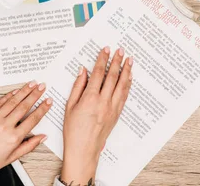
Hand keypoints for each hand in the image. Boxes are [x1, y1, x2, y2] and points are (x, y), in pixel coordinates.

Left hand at [0, 82, 51, 182]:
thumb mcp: (11, 158)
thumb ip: (28, 146)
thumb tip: (41, 137)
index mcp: (13, 138)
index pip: (33, 119)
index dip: (42, 108)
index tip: (48, 101)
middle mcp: (5, 126)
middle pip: (24, 106)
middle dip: (35, 94)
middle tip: (42, 87)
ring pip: (13, 101)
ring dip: (24, 91)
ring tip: (32, 84)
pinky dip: (9, 95)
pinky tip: (16, 91)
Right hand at [60, 47, 132, 184]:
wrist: (84, 149)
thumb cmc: (73, 130)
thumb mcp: (70, 106)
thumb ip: (77, 86)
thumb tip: (83, 71)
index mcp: (90, 98)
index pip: (98, 73)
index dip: (102, 59)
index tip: (106, 49)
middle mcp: (103, 102)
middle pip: (113, 77)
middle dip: (117, 61)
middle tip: (120, 50)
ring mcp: (112, 108)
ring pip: (122, 85)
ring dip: (126, 71)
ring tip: (129, 60)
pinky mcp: (117, 114)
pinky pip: (124, 95)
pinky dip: (128, 84)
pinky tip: (129, 77)